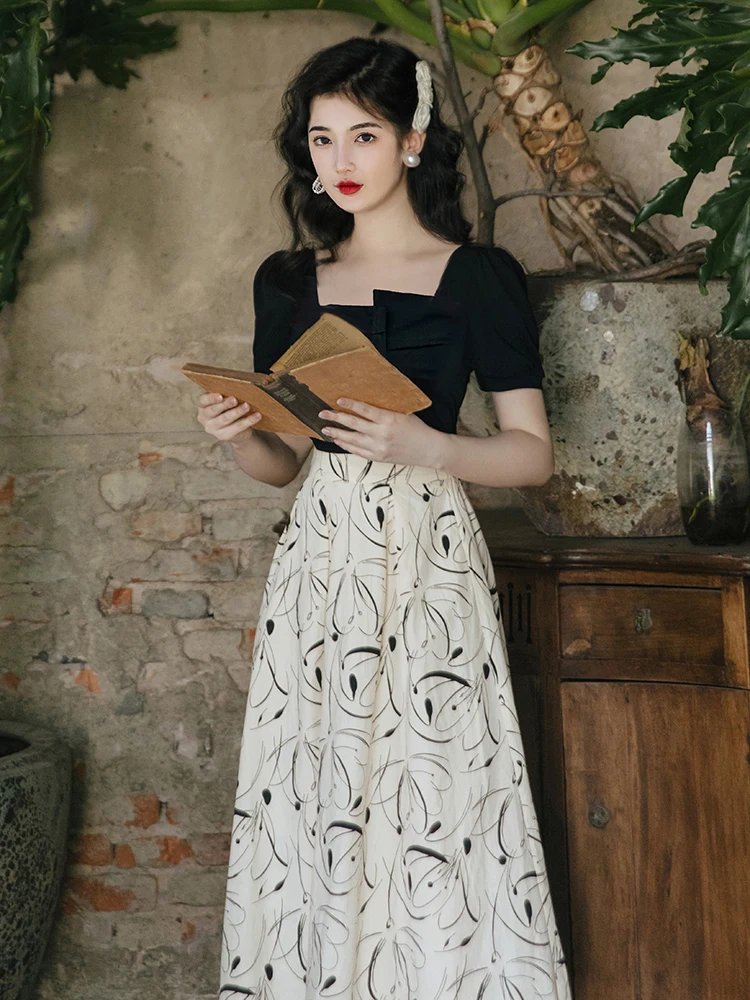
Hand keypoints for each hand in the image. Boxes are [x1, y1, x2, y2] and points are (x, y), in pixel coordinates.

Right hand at [197, 393, 261, 442]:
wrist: (236, 432)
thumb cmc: (228, 411)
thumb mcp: (224, 404)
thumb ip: (226, 397)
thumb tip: (238, 388)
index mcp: (203, 407)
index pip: (204, 401)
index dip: (211, 398)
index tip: (220, 396)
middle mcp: (205, 419)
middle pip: (214, 410)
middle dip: (225, 404)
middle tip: (234, 399)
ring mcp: (214, 429)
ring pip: (226, 419)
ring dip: (237, 412)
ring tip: (247, 406)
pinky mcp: (225, 436)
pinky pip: (238, 427)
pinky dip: (249, 421)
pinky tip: (257, 415)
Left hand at [319, 397, 448, 466]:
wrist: (429, 450)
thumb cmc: (418, 429)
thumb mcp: (403, 414)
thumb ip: (385, 411)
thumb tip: (365, 406)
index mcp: (389, 420)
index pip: (365, 410)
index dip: (350, 405)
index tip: (338, 400)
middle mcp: (382, 434)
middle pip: (354, 425)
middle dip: (336, 419)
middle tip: (323, 414)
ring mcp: (379, 447)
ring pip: (352, 440)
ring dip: (337, 434)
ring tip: (325, 429)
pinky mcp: (378, 457)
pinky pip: (358, 451)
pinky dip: (346, 445)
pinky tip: (339, 440)